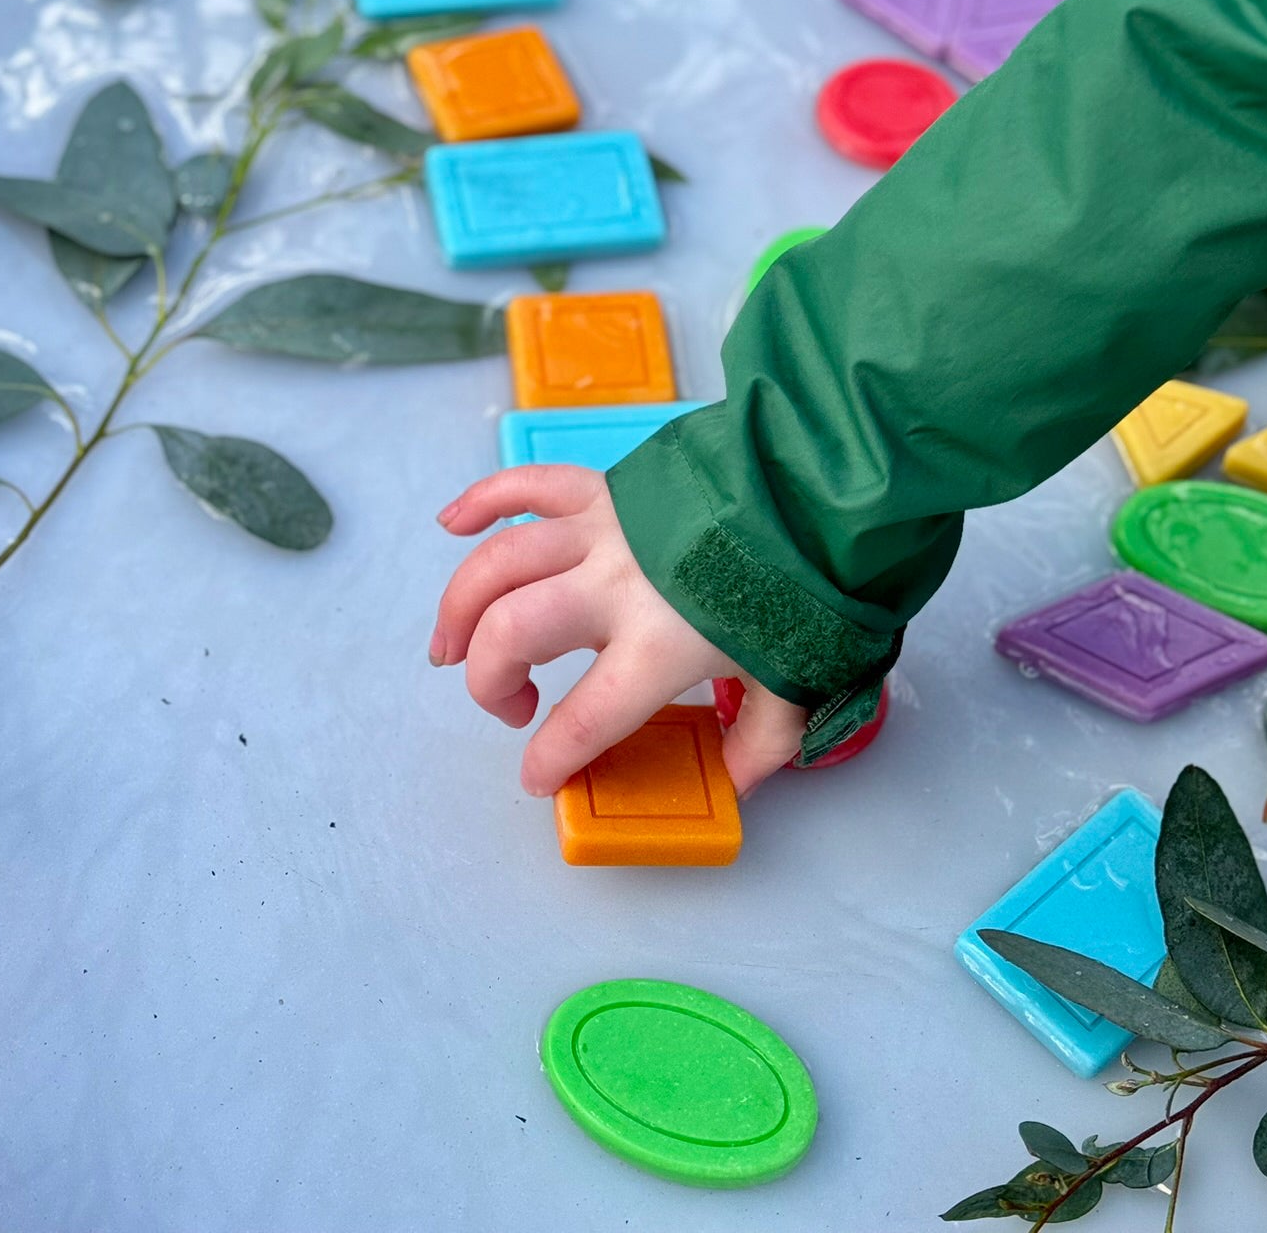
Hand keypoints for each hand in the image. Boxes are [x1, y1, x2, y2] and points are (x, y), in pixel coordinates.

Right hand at [432, 464, 806, 798]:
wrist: (819, 494)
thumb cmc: (807, 589)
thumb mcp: (795, 682)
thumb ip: (759, 740)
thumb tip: (735, 781)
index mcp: (659, 647)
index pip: (583, 718)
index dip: (550, 757)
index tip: (540, 775)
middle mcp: (615, 586)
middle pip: (512, 631)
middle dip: (488, 679)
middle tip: (510, 705)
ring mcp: (603, 529)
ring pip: (499, 563)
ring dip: (459, 608)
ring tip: (447, 648)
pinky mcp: (603, 487)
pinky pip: (526, 485)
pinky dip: (481, 499)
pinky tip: (449, 524)